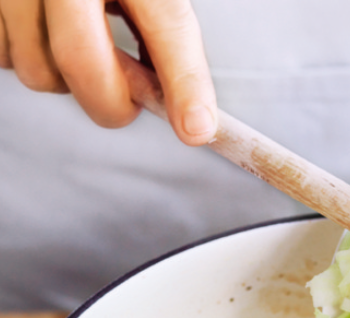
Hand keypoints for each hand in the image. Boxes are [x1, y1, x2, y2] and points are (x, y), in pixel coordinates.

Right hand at [0, 0, 216, 144]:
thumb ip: (161, 24)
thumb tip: (181, 99)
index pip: (166, 23)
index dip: (185, 83)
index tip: (196, 128)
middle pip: (84, 65)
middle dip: (111, 102)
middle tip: (128, 100)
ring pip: (38, 70)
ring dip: (63, 77)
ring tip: (78, 42)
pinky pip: (2, 56)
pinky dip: (25, 55)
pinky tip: (41, 29)